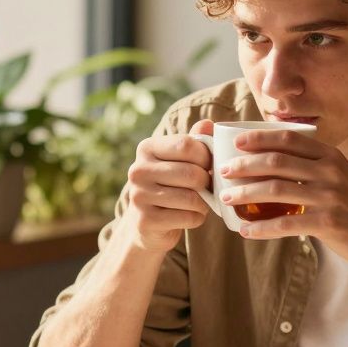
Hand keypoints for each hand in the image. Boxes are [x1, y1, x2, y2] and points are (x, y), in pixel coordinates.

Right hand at [122, 118, 214, 251]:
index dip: (207, 156)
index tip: (209, 165)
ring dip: (204, 203)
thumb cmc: (170, 185)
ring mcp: (139, 196)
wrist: (148, 222)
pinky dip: (197, 218)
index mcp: (146, 148)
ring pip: (191, 198)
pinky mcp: (146, 220)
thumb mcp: (180, 160)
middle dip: (208, 183)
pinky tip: (190, 216)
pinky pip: (188, 217)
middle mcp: (138, 170)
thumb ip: (195, 142)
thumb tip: (209, 124)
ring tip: (201, 202)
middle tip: (209, 187)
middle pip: (191, 173)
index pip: (186, 145)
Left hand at [218, 129, 347, 265]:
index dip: (258, 139)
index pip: (288, 139)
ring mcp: (328, 197)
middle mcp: (329, 171)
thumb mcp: (340, 176)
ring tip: (227, 198)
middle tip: (224, 171)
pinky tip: (245, 231)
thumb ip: (313, 167)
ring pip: (275, 190)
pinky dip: (261, 228)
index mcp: (330, 155)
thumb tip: (271, 165)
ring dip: (245, 193)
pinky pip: (285, 223)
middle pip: (276, 162)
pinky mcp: (327, 223)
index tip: (236, 143)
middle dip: (244, 165)